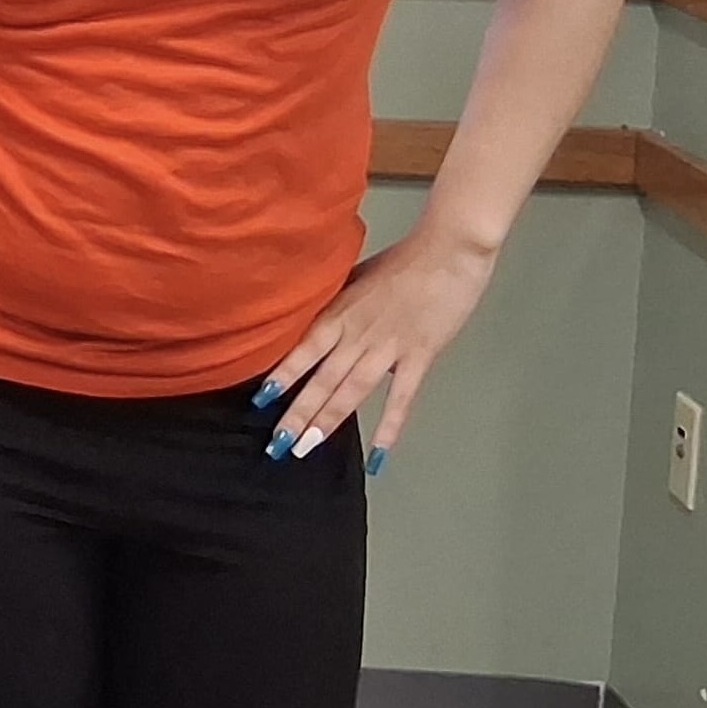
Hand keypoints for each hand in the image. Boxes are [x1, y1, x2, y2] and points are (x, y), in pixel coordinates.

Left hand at [258, 221, 499, 468]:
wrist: (447, 252)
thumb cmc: (401, 262)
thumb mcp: (353, 279)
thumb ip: (334, 305)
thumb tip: (311, 322)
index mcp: (338, 314)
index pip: (301, 351)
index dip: (280, 378)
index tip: (259, 402)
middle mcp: (356, 335)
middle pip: (321, 380)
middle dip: (297, 415)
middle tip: (277, 446)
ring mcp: (388, 348)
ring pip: (351, 392)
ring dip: (327, 421)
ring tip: (306, 449)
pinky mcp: (419, 357)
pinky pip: (402, 398)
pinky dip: (389, 427)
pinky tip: (379, 454)